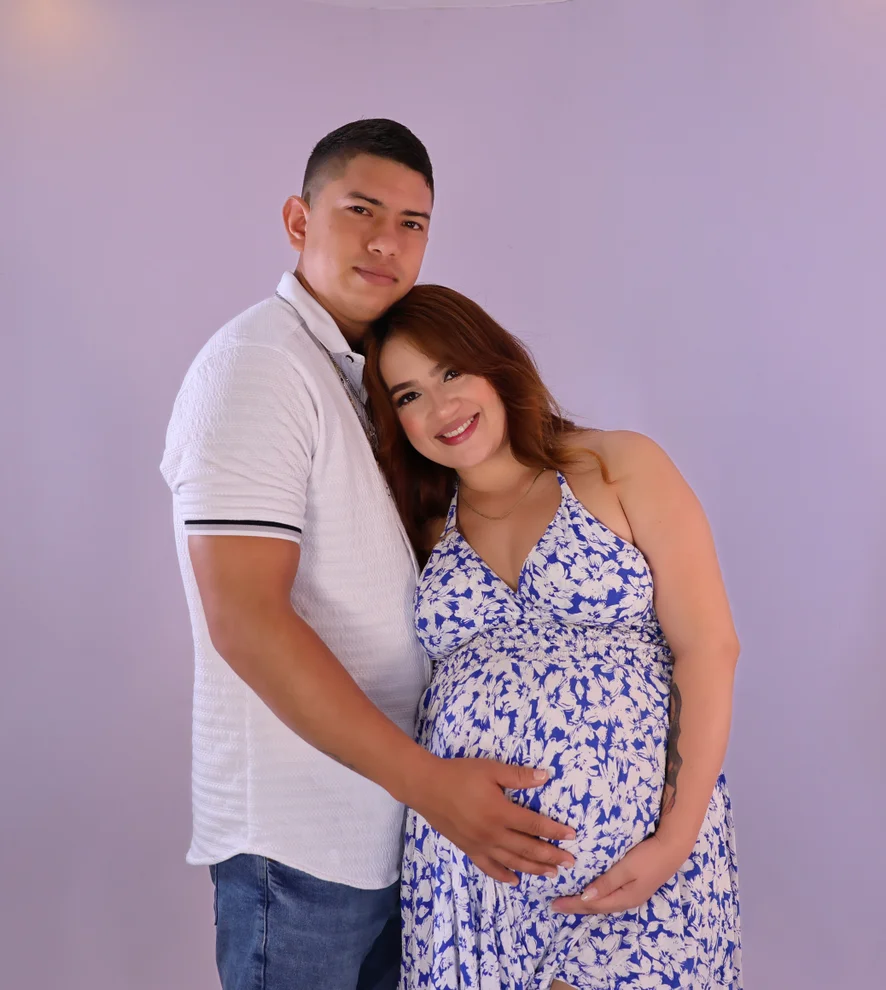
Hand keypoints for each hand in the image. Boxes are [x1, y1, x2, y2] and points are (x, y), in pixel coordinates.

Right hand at [408, 755, 576, 883]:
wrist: (427, 787)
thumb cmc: (460, 774)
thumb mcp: (490, 769)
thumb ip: (518, 776)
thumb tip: (545, 777)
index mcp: (500, 812)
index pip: (535, 824)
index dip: (555, 830)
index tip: (572, 836)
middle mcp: (493, 834)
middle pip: (528, 848)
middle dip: (551, 856)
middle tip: (570, 862)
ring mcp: (480, 845)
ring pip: (512, 862)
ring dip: (534, 868)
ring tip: (551, 873)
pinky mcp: (469, 849)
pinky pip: (489, 867)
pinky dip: (504, 875)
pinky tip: (515, 880)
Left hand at [550, 832, 687, 914]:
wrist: (673, 848)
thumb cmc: (648, 856)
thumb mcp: (626, 869)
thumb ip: (606, 883)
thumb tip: (585, 897)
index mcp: (624, 898)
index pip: (592, 904)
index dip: (573, 904)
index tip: (554, 904)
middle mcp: (627, 900)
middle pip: (597, 907)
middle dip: (576, 907)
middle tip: (556, 905)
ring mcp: (632, 894)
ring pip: (603, 903)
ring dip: (586, 903)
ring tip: (570, 902)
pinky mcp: (634, 887)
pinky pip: (609, 897)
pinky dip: (596, 897)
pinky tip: (591, 893)